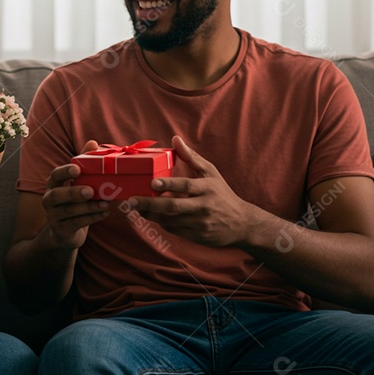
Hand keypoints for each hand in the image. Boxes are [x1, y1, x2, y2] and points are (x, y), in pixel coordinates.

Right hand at [40, 140, 109, 249]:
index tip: (77, 169)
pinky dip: (92, 218)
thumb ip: (84, 163)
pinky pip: (76, 223)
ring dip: (89, 207)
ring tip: (106, 203)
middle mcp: (49, 199)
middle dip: (74, 192)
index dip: (65, 172)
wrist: (66, 231)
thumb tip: (93, 142)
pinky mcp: (61, 230)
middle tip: (91, 190)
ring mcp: (53, 216)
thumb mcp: (78, 182)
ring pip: (69, 211)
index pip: (55, 175)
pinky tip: (105, 213)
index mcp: (53, 184)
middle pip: (57, 195)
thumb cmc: (74, 201)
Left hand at [128, 136, 252, 247]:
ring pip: (170, 220)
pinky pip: (174, 230)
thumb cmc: (222, 194)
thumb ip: (192, 157)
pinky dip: (162, 223)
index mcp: (207, 188)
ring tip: (136, 208)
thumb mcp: (211, 173)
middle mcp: (204, 206)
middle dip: (150, 204)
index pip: (186, 186)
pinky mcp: (197, 236)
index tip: (152, 182)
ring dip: (151, 214)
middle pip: (173, 206)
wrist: (242, 224)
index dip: (169, 184)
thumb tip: (175, 139)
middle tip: (131, 201)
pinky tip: (153, 216)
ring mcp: (200, 223)